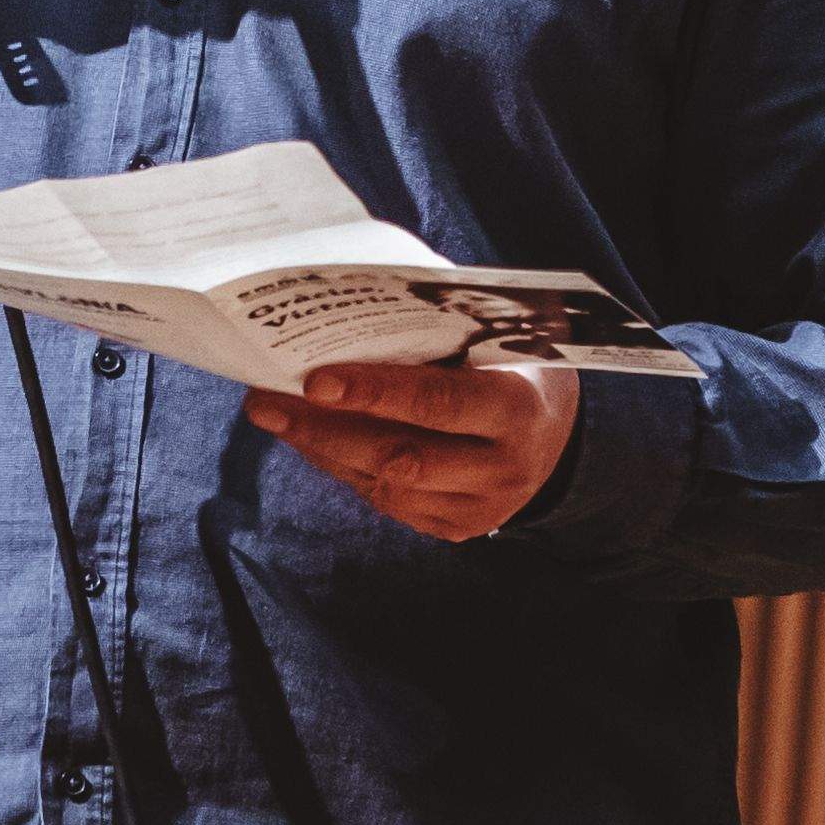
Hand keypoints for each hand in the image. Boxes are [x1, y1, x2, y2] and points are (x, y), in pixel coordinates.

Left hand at [245, 352, 580, 542]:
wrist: (560, 438)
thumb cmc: (516, 366)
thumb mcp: (498, 338)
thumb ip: (438, 325)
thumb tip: (352, 296)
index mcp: (519, 411)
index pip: (439, 404)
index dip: (375, 393)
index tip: (315, 380)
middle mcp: (503, 469)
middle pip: (400, 455)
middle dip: (324, 429)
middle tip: (264, 400)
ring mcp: (480, 508)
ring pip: (384, 484)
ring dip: (322, 447)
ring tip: (272, 413)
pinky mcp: (455, 528)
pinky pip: (385, 500)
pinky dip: (343, 466)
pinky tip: (311, 437)